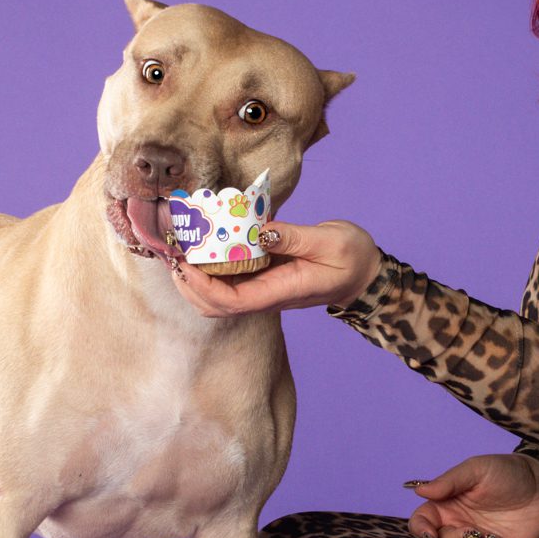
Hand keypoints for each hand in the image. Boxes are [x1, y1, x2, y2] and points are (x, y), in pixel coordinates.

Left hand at [171, 220, 381, 316]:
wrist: (364, 273)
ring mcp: (262, 288)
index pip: (232, 301)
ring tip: (182, 246)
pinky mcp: (262, 277)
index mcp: (281, 291)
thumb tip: (258, 232)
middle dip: (188, 284)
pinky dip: (210, 264)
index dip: (203, 287)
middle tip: (174, 251)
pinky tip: (203, 241)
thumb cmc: (352, 258)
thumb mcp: (330, 241)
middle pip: (215, 305)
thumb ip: (293, 237)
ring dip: (194, 275)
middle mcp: (266, 295)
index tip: (185, 264)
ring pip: (216, 295)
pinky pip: (228, 278)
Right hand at [403, 453, 538, 537]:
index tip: (431, 535)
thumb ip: (449, 481)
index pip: (421, 522)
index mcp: (446, 505)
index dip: (421, 531)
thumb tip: (418, 489)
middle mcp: (458, 525)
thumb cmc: (507, 471)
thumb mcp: (477, 470)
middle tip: (473, 532)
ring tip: (495, 537)